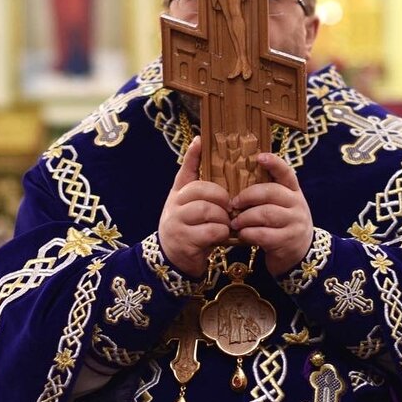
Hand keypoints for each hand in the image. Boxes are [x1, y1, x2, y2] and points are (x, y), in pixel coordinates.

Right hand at [158, 136, 231, 276]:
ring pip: (207, 210)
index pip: (185, 171)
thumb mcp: (190, 208)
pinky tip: (221, 237)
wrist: (172, 261)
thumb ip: (199, 190)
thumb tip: (206, 160)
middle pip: (201, 190)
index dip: (193, 155)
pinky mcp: (184, 241)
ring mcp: (177, 223)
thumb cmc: (188, 230)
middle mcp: (174, 206)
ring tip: (226, 224)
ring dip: (222, 218)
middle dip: (221, 198)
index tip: (201, 140)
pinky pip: (210, 231)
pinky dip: (221, 233)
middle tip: (230, 207)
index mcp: (178, 194)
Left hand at [229, 153, 312, 275]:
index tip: (259, 157)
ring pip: (266, 214)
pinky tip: (242, 234)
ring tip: (234, 221)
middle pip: (271, 192)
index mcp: (294, 191)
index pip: (286, 173)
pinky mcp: (287, 241)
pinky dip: (248, 233)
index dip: (274, 163)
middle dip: (248, 196)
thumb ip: (268, 194)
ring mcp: (295, 223)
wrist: (300, 254)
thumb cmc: (283, 225)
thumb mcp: (282, 206)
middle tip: (233, 202)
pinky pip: (263, 234)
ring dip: (245, 217)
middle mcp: (297, 204)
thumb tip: (238, 179)